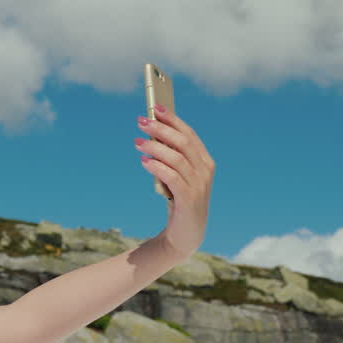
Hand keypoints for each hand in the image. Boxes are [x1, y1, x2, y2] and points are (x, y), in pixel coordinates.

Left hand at [134, 104, 213, 258]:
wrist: (185, 236)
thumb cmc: (178, 202)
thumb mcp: (175, 176)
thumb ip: (169, 158)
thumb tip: (151, 136)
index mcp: (205, 162)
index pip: (189, 134)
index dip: (173, 119)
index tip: (155, 106)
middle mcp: (205, 171)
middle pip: (183, 142)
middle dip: (161, 129)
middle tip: (141, 122)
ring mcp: (199, 185)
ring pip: (177, 158)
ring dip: (155, 147)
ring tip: (137, 142)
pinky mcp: (189, 199)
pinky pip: (172, 177)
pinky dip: (157, 167)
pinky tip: (144, 161)